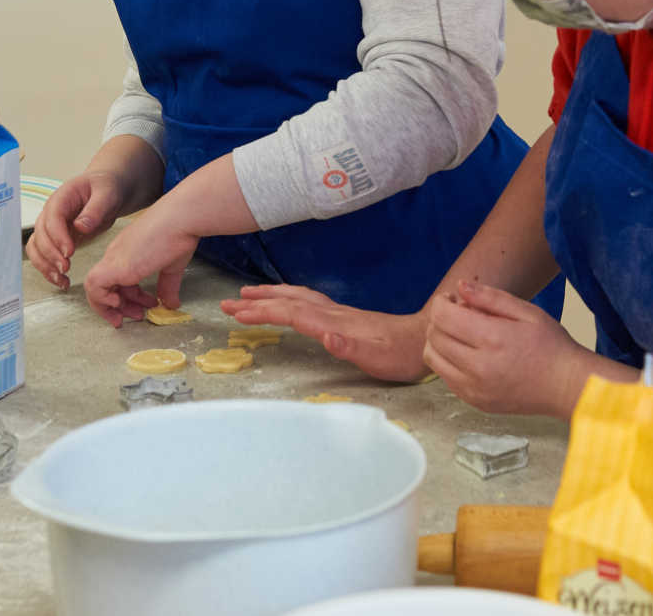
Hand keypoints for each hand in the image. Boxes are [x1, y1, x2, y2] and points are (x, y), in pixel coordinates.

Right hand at [26, 171, 126, 289]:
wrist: (108, 190)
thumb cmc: (106, 188)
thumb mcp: (107, 194)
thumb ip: (95, 209)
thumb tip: (81, 226)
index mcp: (62, 198)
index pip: (52, 218)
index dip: (57, 236)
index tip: (69, 251)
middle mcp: (51, 213)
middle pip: (40, 235)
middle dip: (50, 254)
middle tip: (66, 267)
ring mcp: (51, 227)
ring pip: (36, 248)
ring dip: (45, 265)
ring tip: (61, 279)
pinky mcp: (56, 239)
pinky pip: (44, 256)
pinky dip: (49, 270)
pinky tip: (61, 280)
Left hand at [83, 206, 197, 327]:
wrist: (180, 218)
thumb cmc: (178, 234)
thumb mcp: (172, 266)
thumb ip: (167, 285)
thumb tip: (170, 304)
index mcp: (127, 252)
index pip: (117, 278)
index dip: (128, 295)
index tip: (142, 305)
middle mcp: (116, 255)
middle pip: (105, 285)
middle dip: (120, 306)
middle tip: (137, 315)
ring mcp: (114, 260)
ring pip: (94, 288)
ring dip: (110, 307)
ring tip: (133, 315)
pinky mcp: (115, 266)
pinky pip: (94, 287)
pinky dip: (102, 300)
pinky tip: (120, 303)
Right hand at [221, 284, 429, 382]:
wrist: (425, 340)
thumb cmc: (400, 355)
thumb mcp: (378, 358)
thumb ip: (351, 348)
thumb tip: (326, 337)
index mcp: (333, 323)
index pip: (290, 313)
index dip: (262, 312)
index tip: (236, 313)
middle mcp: (331, 314)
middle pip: (287, 300)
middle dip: (256, 301)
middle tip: (227, 303)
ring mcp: (337, 313)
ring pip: (295, 297)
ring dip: (269, 295)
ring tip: (246, 295)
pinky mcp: (342, 317)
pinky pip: (305, 302)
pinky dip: (286, 298)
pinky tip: (284, 302)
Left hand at [424, 279, 596, 417]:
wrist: (567, 387)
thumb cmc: (551, 346)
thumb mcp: (527, 312)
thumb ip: (490, 297)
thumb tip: (459, 287)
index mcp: (492, 339)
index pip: (442, 317)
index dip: (441, 303)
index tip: (451, 299)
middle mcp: (479, 367)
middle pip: (434, 337)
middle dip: (439, 319)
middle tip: (456, 313)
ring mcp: (475, 389)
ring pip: (432, 359)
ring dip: (437, 341)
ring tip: (458, 333)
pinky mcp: (475, 402)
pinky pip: (445, 377)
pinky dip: (448, 361)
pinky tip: (467, 353)